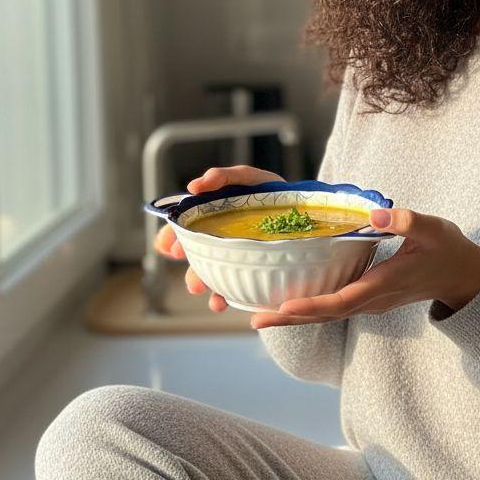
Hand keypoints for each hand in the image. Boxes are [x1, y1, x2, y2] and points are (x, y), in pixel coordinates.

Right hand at [153, 165, 316, 326]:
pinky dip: (221, 298)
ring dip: (198, 282)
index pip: (182, 229)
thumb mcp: (249, 178)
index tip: (169, 246)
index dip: (170, 237)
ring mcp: (233, 261)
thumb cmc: (274, 193)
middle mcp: (219, 242)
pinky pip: (232, 292)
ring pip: (208, 276)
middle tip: (186, 264)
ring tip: (198, 286)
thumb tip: (193, 186)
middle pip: (193, 256)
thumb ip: (223, 177)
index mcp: (212, 219)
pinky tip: (221, 302)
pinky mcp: (250, 277)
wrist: (310, 213)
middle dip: (184, 261)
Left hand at [250, 206, 479, 328]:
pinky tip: (289, 301)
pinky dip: (309, 307)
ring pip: (327, 314)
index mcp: (383, 285)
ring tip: (260, 314)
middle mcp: (372, 301)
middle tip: (252, 318)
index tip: (283, 306)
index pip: (341, 301)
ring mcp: (370, 303)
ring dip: (295, 316)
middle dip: (289, 317)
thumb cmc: (448, 249)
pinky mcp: (369, 299)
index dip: (311, 305)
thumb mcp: (433, 229)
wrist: (462, 275)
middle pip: (325, 315)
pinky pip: (333, 308)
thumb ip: (407, 221)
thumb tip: (376, 215)